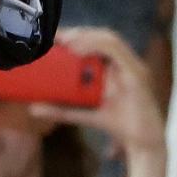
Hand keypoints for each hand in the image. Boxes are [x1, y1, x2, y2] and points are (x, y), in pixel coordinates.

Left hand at [26, 26, 164, 157]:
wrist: (142, 143)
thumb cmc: (118, 125)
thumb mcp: (84, 113)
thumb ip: (61, 109)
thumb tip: (33, 108)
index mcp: (117, 66)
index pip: (98, 40)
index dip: (78, 34)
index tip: (55, 37)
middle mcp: (127, 62)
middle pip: (103, 35)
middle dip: (80, 32)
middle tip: (57, 37)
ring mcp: (134, 66)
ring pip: (110, 39)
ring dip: (87, 36)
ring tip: (65, 42)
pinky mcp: (137, 74)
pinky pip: (116, 52)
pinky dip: (96, 46)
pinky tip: (78, 50)